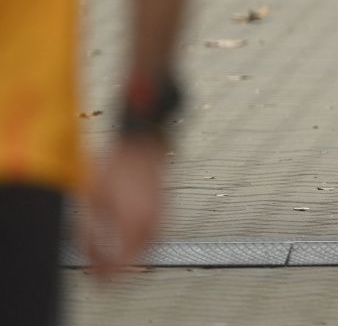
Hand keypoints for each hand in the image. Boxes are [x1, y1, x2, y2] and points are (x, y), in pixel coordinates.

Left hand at [83, 136, 167, 276]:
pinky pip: (155, 236)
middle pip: (137, 260)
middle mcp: (151, 223)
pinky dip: (143, 244)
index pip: (121, 262)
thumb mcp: (92, 203)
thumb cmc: (117, 168)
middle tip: (103, 272)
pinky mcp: (164, 210)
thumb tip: (88, 254)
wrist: (141, 147)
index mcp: (132, 223)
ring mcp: (161, 216)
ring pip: (148, 249)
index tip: (95, 276)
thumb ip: (89, 233)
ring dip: (132, 257)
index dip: (106, 274)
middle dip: (119, 269)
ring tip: (116, 259)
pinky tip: (132, 240)